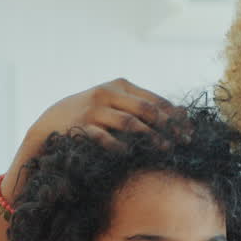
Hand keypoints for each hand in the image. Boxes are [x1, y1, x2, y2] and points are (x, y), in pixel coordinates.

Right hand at [4, 78, 175, 200]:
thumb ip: (141, 105)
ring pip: (129, 122)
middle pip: (146, 110)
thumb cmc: (91, 115)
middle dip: (167, 127)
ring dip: (150, 137)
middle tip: (182, 142)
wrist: (51, 122)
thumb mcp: (114, 103)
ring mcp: (94, 109)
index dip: (174, 115)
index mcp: (120, 86)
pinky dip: (118, 146)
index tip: (189, 130)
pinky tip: (130, 154)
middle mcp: (108, 93)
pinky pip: (104, 137)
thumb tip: (181, 114)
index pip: (154, 99)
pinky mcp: (81, 126)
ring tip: (164, 149)